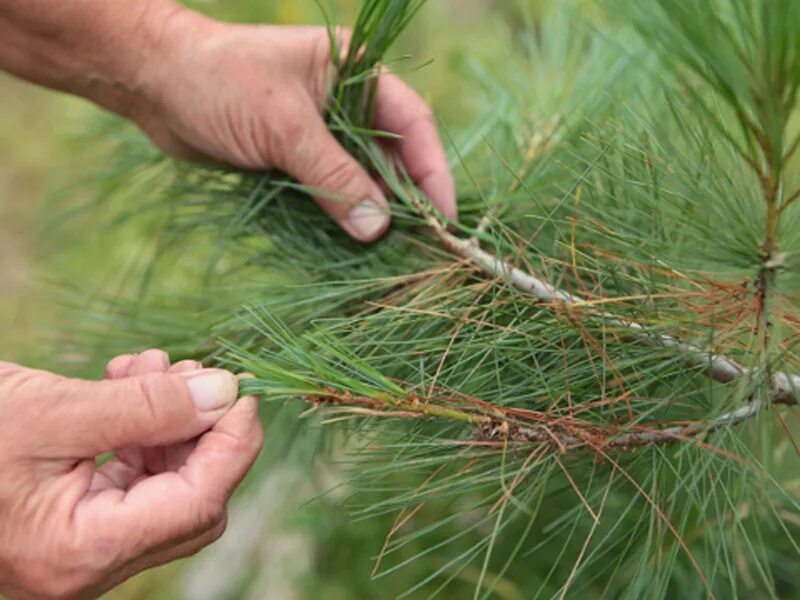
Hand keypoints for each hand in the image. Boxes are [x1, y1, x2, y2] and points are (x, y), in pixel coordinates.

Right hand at [0, 350, 262, 599]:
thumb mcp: (49, 413)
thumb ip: (145, 407)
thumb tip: (224, 392)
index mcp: (80, 553)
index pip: (198, 504)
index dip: (233, 445)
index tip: (242, 391)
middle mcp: (85, 564)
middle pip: (190, 501)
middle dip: (201, 431)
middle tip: (190, 374)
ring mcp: (77, 547)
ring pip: (163, 488)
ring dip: (169, 423)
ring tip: (144, 368)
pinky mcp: (69, 522)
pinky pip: (130, 480)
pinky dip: (139, 432)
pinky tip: (122, 384)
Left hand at [127, 11, 456, 240]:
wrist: (155, 83)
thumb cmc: (219, 82)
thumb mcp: (283, 127)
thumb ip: (333, 177)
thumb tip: (378, 229)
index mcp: (357, 72)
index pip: (412, 124)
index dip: (433, 171)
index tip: (445, 218)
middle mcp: (348, 102)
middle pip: (394, 156)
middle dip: (408, 200)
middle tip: (425, 247)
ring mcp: (323, 133)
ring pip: (364, 179)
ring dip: (376, 213)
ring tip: (395, 254)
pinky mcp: (299, 158)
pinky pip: (333, 191)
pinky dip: (344, 216)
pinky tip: (356, 243)